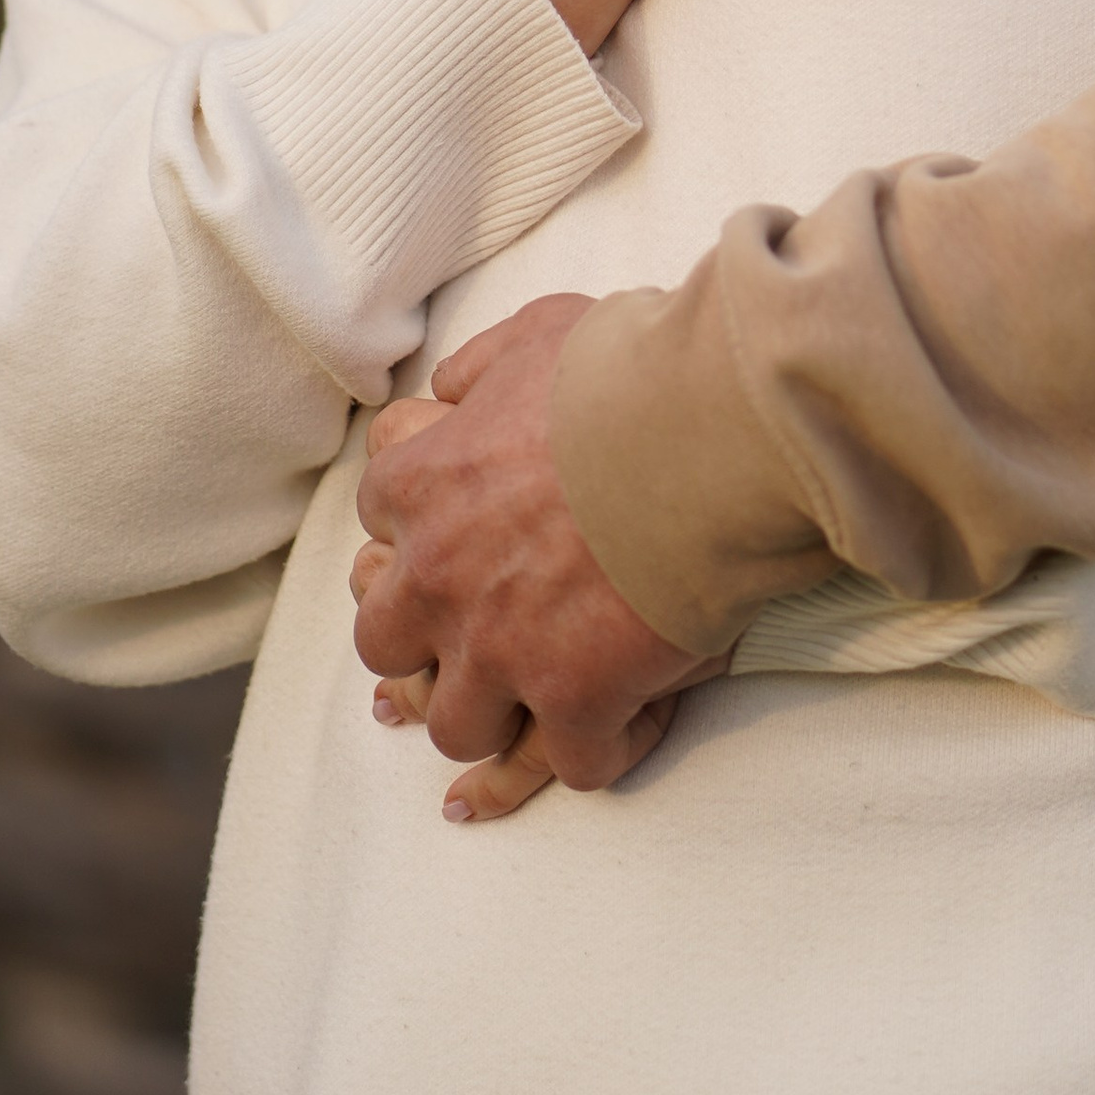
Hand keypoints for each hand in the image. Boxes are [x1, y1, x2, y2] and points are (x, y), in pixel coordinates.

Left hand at [353, 300, 721, 822]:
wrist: (716, 421)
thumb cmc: (634, 365)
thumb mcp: (537, 332)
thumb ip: (479, 369)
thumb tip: (449, 393)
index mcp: (423, 483)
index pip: (379, 522)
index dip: (420, 530)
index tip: (460, 532)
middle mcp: (441, 576)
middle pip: (385, 643)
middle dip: (424, 642)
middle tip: (476, 631)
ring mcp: (503, 648)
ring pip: (458, 723)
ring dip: (496, 711)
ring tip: (536, 702)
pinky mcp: (579, 698)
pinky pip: (569, 762)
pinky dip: (598, 749)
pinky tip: (623, 726)